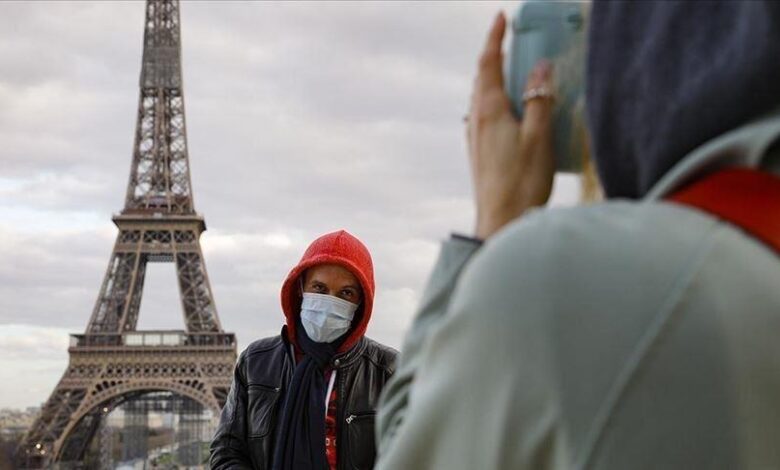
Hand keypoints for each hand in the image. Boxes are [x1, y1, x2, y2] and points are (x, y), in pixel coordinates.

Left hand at [467, 12, 554, 239]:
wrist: (500, 222)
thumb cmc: (522, 181)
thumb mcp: (539, 137)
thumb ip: (540, 100)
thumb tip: (540, 66)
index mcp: (490, 111)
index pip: (489, 64)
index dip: (494, 39)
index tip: (501, 18)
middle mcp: (477, 120)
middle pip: (482, 78)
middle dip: (494, 55)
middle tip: (510, 40)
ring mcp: (475, 137)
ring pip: (481, 97)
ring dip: (494, 78)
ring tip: (511, 69)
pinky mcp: (479, 152)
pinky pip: (484, 115)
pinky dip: (495, 100)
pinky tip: (508, 110)